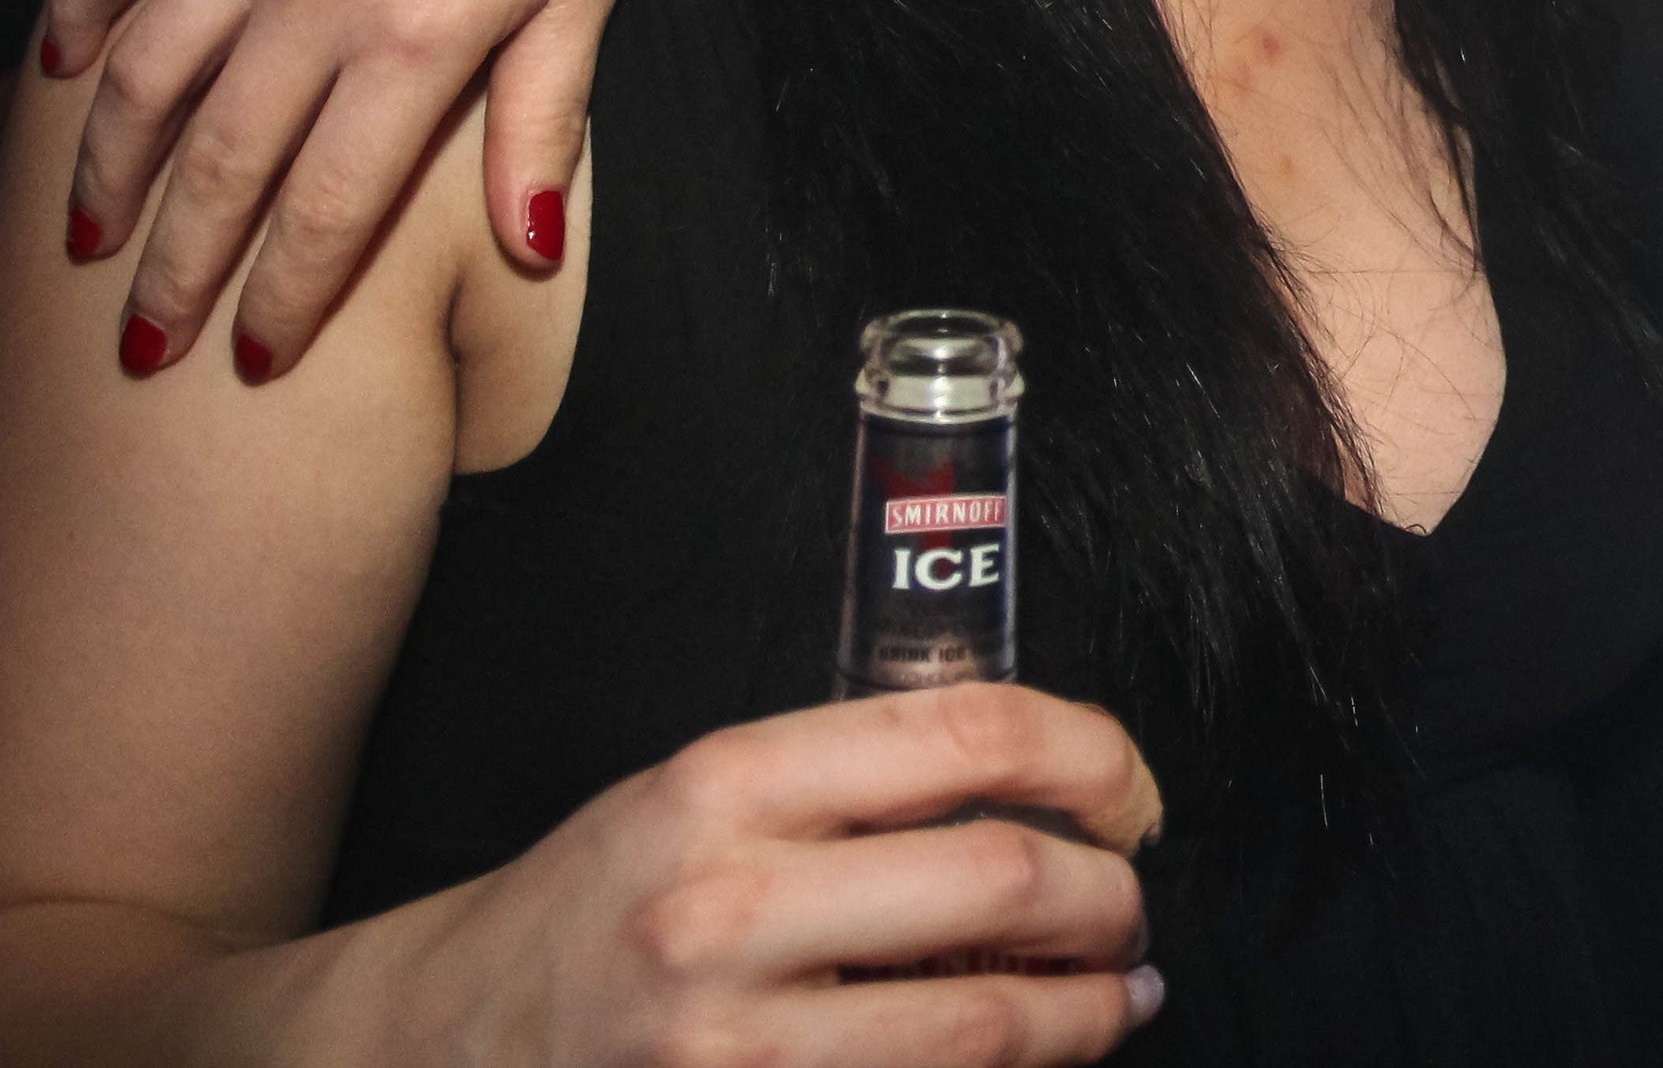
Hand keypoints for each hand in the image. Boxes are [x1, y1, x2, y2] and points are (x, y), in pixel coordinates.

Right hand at [42, 0, 664, 377]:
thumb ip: (546, 118)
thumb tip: (529, 245)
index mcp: (420, 32)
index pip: (330, 205)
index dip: (285, 297)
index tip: (254, 365)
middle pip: (220, 161)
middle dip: (176, 271)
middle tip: (143, 349)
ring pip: (145, 73)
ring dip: (109, 169)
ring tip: (91, 242)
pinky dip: (83, 17)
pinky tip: (67, 76)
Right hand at [372, 684, 1164, 1066]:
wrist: (425, 1048)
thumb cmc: (589, 913)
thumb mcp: (698, 797)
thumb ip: (852, 779)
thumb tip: (1043, 785)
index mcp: (725, 785)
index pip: (974, 734)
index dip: (1098, 758)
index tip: (1131, 795)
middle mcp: (724, 913)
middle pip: (1009, 878)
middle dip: (1114, 899)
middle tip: (1129, 910)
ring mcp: (729, 1050)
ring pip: (987, 1025)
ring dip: (1090, 1012)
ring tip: (1115, 997)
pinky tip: (1026, 1062)